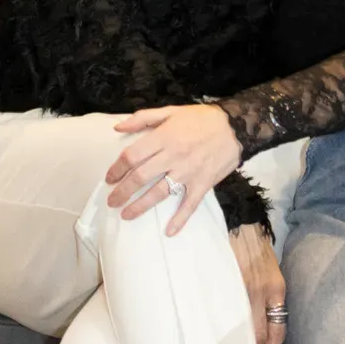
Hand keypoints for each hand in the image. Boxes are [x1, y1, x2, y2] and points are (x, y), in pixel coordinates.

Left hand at [106, 102, 240, 232]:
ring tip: (126, 215)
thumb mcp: (170, 111)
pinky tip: (169, 232)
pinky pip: (189, 205)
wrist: (235, 126)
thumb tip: (118, 128)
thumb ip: (143, 118)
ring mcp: (188, 172)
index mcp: (163, 137)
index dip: (117, 168)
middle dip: (123, 191)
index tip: (109, 178)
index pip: (132, 156)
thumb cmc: (200, 118)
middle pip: (141, 177)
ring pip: (159, 193)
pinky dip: (180, 219)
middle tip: (112, 201)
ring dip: (140, 206)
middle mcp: (173, 156)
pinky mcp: (202, 183)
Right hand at [229, 225, 286, 343]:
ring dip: (236, 342)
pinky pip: (222, 310)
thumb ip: (266, 294)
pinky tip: (213, 333)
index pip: (277, 330)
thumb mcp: (268, 270)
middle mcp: (262, 292)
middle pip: (259, 333)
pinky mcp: (223, 281)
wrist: (239, 217)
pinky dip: (219, 323)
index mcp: (276, 290)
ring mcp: (242, 287)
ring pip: (240, 325)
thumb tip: (258, 322)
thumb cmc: (254, 244)